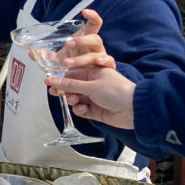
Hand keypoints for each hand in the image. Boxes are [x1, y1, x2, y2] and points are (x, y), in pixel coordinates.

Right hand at [44, 8, 135, 128]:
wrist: (135, 110)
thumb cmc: (116, 91)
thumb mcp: (91, 85)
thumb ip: (70, 84)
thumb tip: (52, 81)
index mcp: (94, 73)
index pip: (72, 74)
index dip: (61, 78)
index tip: (49, 81)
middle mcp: (93, 84)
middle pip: (72, 86)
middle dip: (64, 90)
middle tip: (54, 92)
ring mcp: (94, 98)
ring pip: (75, 98)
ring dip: (72, 100)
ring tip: (75, 101)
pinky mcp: (96, 111)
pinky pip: (82, 109)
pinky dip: (80, 110)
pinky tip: (83, 109)